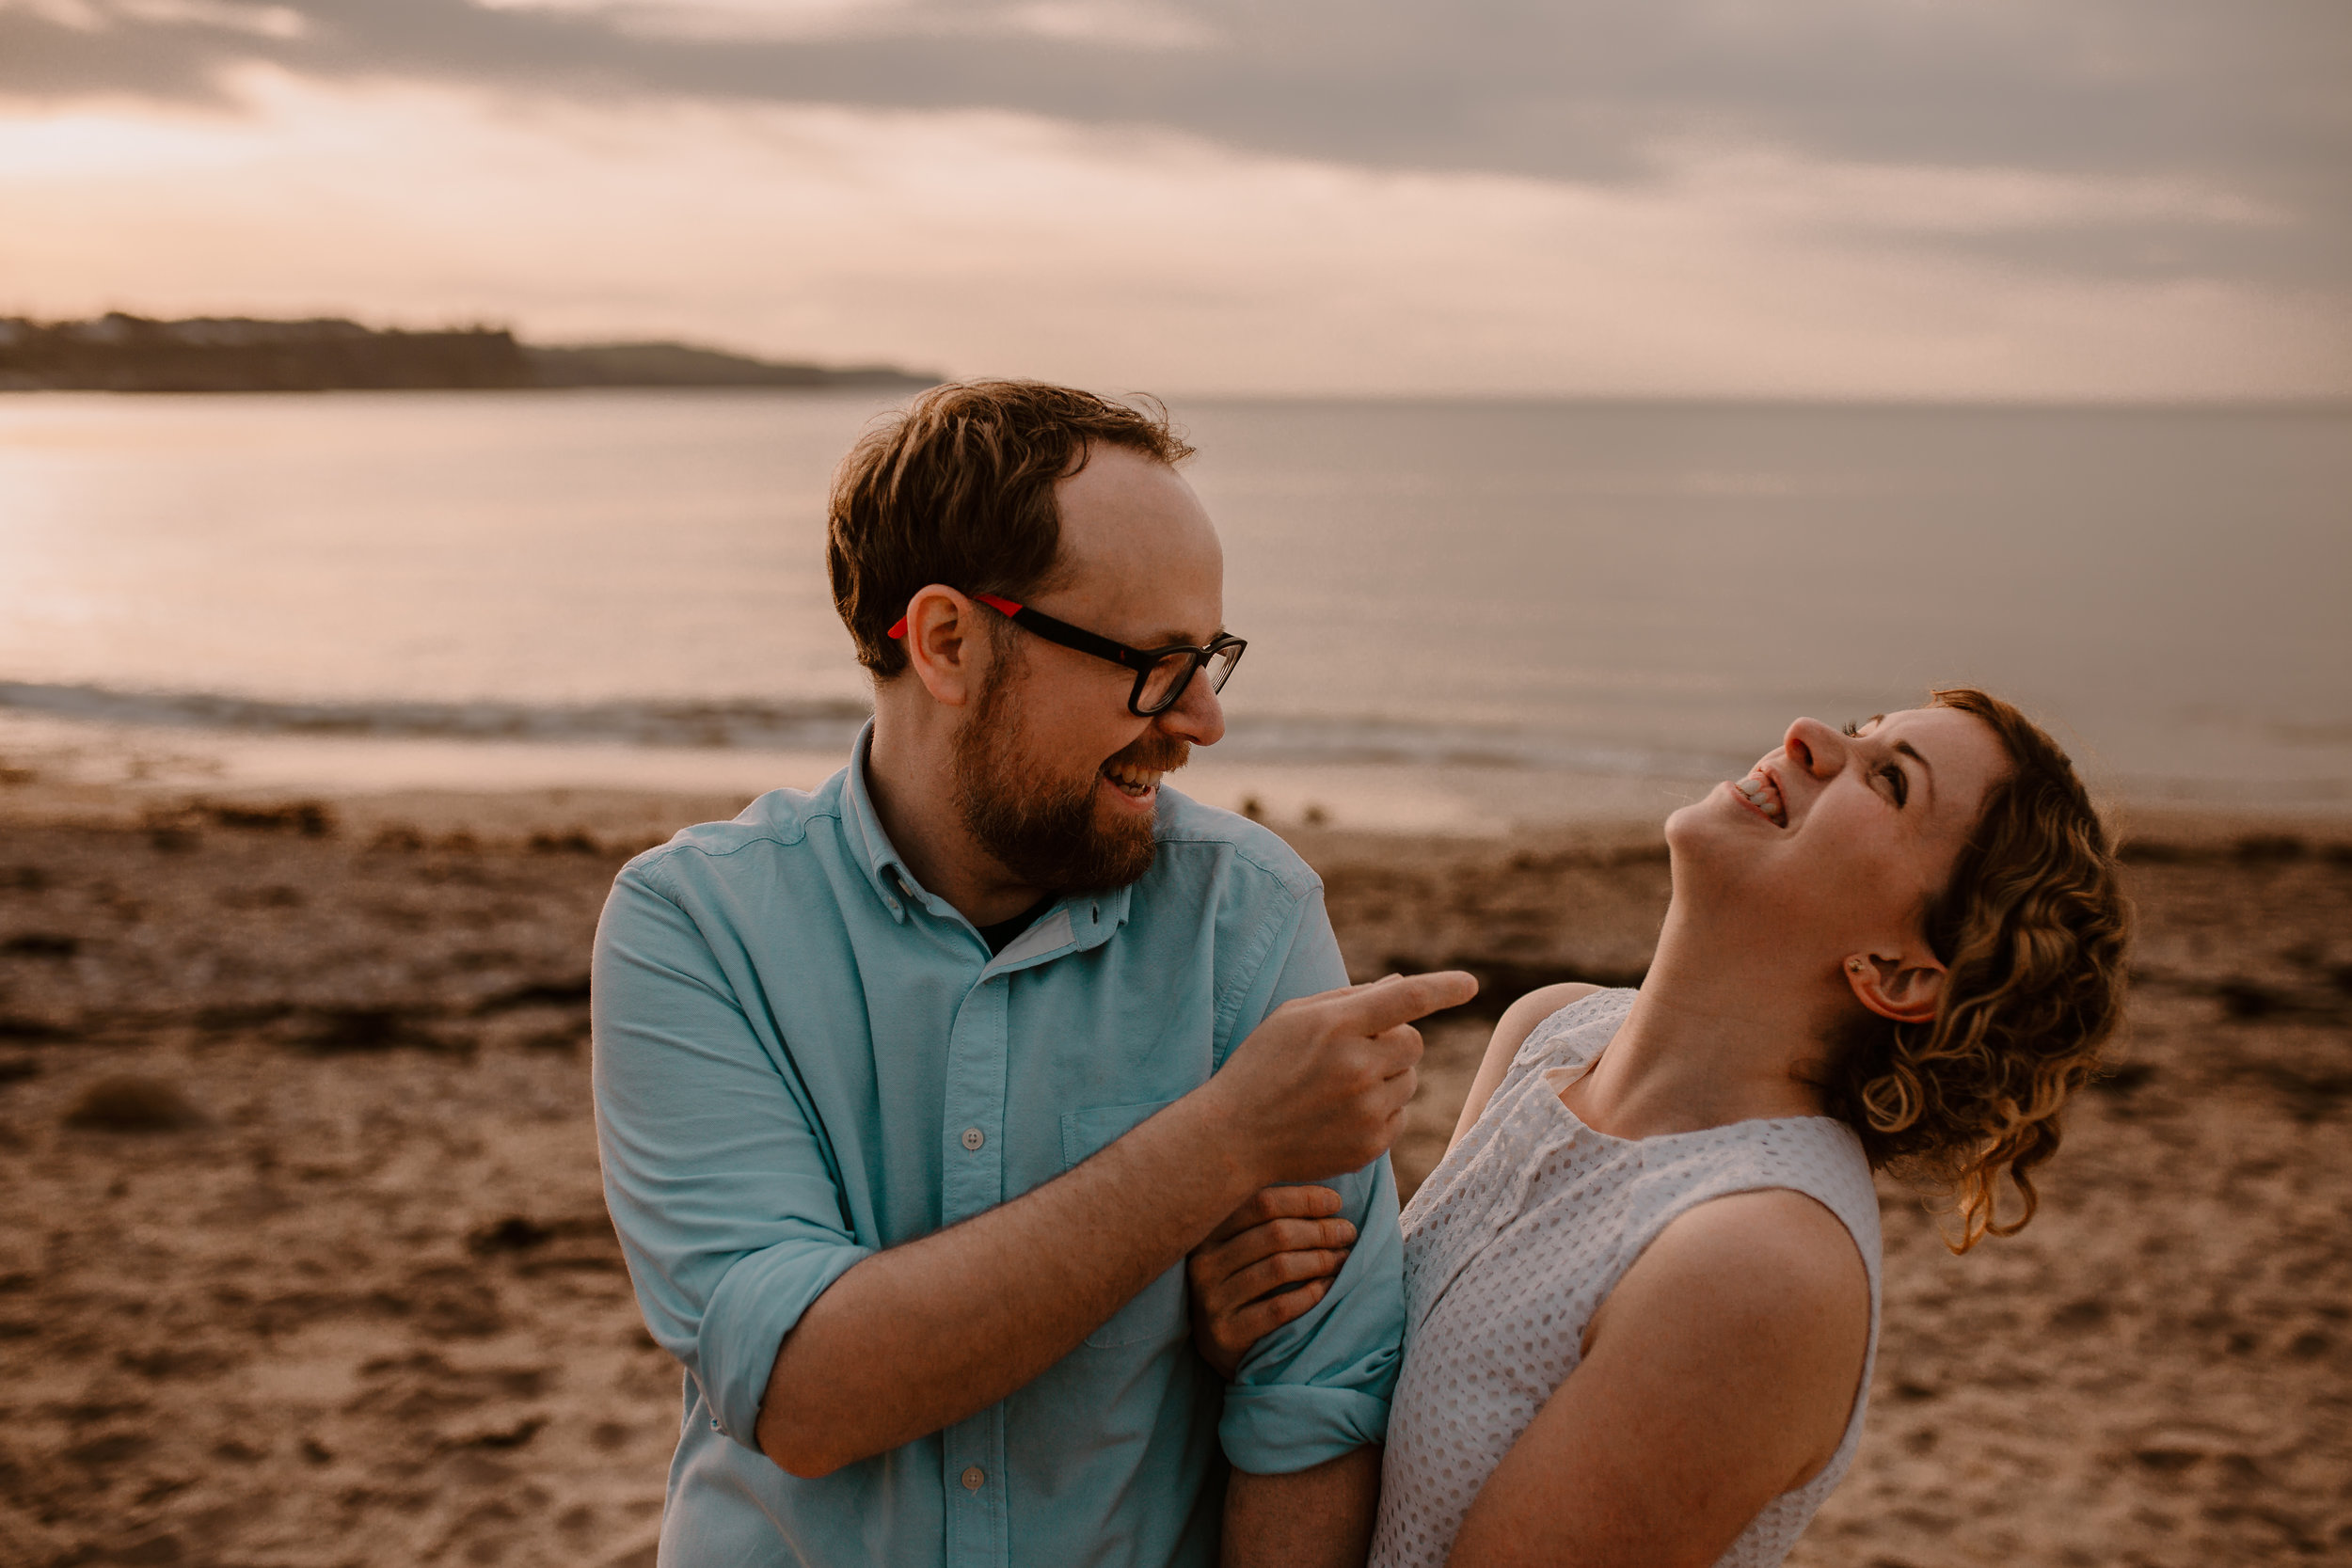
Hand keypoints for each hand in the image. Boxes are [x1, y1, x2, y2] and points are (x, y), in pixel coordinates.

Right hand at [1188, 1185, 1355, 1378]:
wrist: (1222, 1345)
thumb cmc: (1246, 1283)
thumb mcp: (1245, 1245)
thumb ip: (1270, 1217)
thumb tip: (1327, 1194)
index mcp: (1207, 1231)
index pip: (1260, 1202)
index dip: (1304, 1199)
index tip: (1336, 1202)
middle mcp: (1204, 1263)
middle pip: (1274, 1234)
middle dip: (1320, 1230)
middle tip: (1347, 1233)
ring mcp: (1212, 1300)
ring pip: (1279, 1268)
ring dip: (1321, 1260)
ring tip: (1343, 1259)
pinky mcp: (1226, 1333)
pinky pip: (1279, 1308)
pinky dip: (1311, 1294)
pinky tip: (1328, 1287)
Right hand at [1209, 971, 1477, 1186]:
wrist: (1234, 1137)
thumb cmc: (1262, 1066)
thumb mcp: (1293, 1017)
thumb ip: (1348, 998)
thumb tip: (1400, 984)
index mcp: (1335, 1026)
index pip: (1406, 998)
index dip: (1443, 987)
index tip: (1470, 984)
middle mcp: (1356, 1067)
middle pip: (1414, 1043)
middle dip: (1395, 1041)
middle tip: (1359, 1049)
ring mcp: (1365, 1111)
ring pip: (1410, 1080)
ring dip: (1388, 1076)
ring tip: (1341, 1086)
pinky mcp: (1370, 1146)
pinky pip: (1400, 1116)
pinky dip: (1381, 1110)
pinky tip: (1341, 1113)